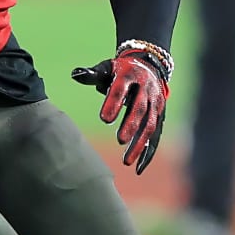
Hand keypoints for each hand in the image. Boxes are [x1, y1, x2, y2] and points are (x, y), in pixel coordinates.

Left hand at [70, 43, 171, 174]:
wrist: (150, 66)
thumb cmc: (121, 70)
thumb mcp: (107, 68)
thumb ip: (92, 74)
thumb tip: (75, 74)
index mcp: (131, 75)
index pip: (122, 88)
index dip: (114, 102)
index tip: (104, 118)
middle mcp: (147, 89)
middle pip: (140, 109)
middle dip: (131, 125)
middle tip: (119, 140)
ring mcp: (156, 104)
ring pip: (149, 126)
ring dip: (139, 144)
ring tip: (126, 161)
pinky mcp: (159, 117)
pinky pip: (155, 137)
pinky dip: (147, 153)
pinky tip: (138, 168)